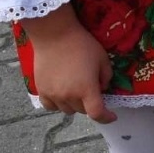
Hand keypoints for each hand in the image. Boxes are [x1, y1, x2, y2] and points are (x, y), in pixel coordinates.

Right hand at [21, 5, 116, 122]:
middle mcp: (69, 96)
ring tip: (76, 90)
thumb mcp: (102, 59)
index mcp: (86, 89)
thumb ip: (106, 77)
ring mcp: (53, 95)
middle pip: (82, 111)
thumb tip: (101, 88)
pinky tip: (61, 94)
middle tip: (92, 91)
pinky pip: (51, 106)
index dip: (106, 118)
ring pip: (67, 110)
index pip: (97, 114)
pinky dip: (58, 104)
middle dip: (90, 105)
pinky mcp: (41, 90)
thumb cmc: (82, 44)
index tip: (112, 116)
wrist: (54, 35)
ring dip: (75, 104)